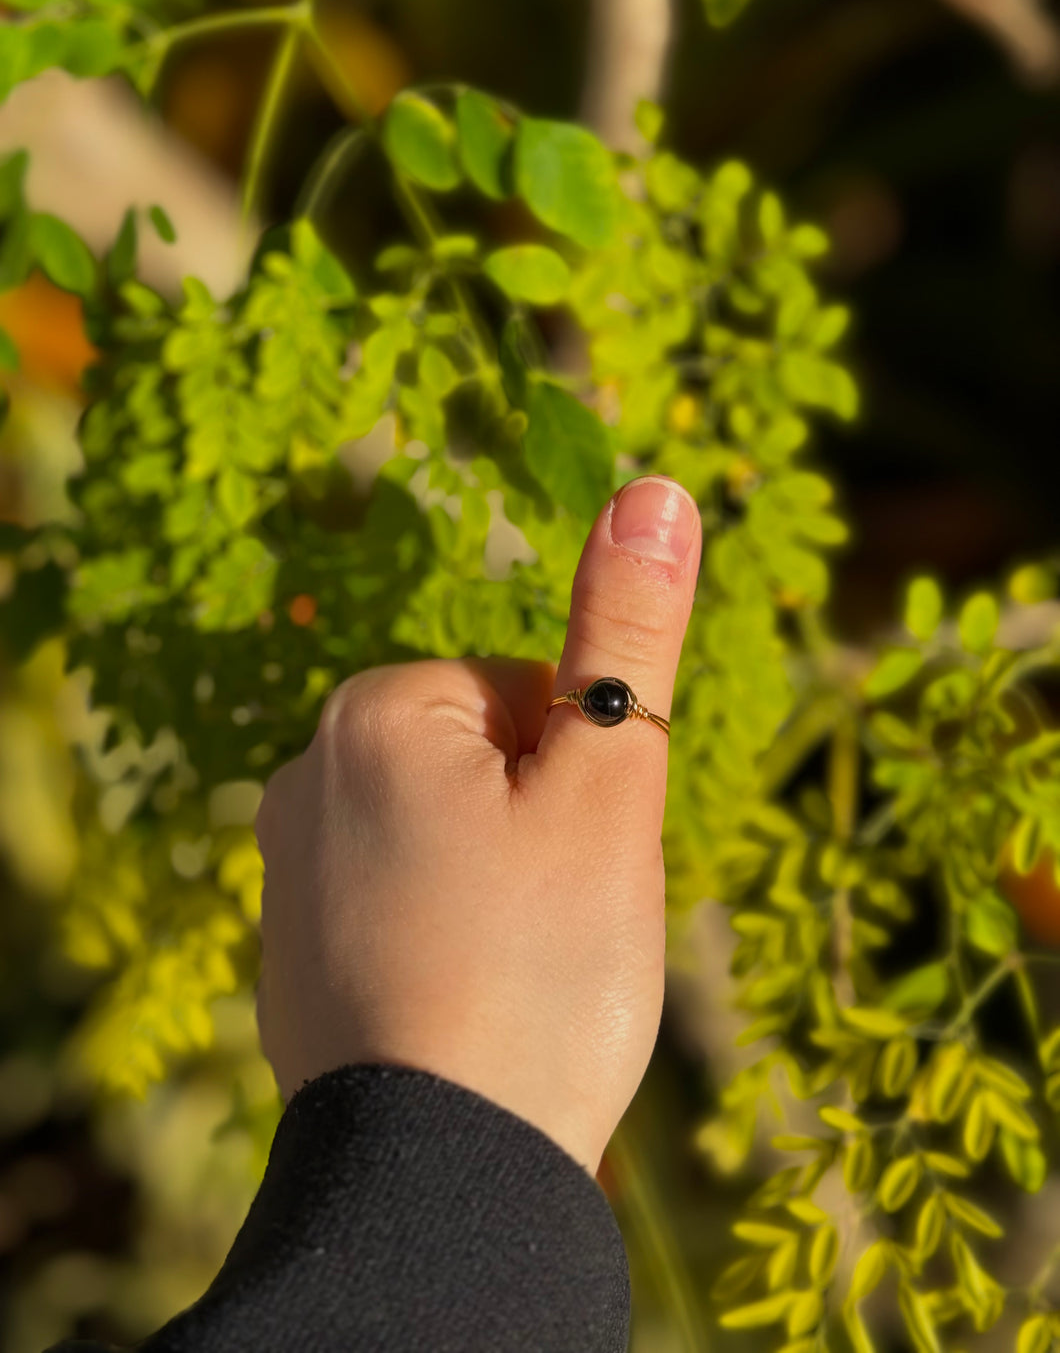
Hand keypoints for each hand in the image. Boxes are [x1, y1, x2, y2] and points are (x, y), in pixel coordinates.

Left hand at [254, 475, 701, 1176]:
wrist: (443, 1178)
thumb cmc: (537, 970)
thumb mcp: (605, 788)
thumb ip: (626, 633)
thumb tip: (657, 490)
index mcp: (375, 713)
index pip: (528, 690)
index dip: (579, 774)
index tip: (572, 862)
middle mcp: (305, 773)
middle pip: (485, 756)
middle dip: (540, 822)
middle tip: (552, 922)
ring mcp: (288, 867)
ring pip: (452, 831)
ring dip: (503, 881)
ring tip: (512, 971)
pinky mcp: (292, 950)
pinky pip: (406, 901)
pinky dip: (451, 937)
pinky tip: (467, 1007)